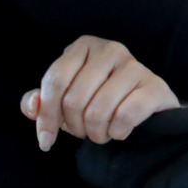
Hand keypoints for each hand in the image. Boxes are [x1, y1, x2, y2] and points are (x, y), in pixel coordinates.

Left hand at [20, 36, 178, 151]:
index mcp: (84, 46)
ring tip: (101, 133)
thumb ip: (42, 101)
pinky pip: (125, 116)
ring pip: (99, 110)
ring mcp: (135, 66)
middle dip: (75, 127)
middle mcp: (110, 49)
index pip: (55, 81)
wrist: (147, 105)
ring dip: (96, 133)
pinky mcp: (154, 86)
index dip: (46, 116)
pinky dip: (118, 132)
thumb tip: (33, 106)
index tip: (45, 141)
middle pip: (75, 99)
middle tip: (83, 132)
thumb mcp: (66, 97)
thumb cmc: (99, 99)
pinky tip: (119, 131)